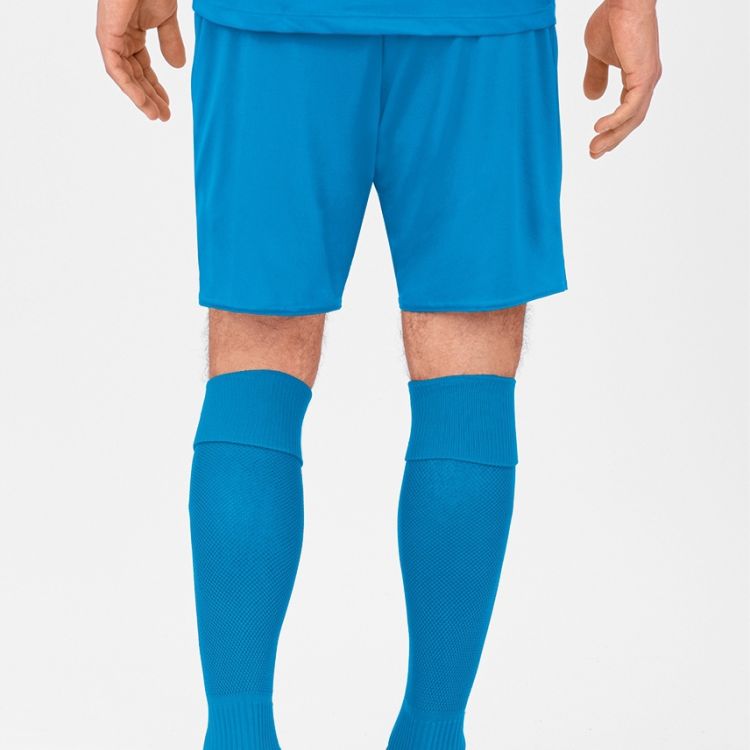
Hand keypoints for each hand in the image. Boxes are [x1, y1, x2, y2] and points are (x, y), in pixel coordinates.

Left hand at [96, 0, 185, 120]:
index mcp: (130, 33)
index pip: (142, 67)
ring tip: (155, 115)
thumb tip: (177, 67)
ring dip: (140, 98)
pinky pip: (116, 68)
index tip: (167, 105)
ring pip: (124, 77)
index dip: (155, 88)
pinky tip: (143, 101)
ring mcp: (110, 36)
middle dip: (149, 97)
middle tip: (163, 116)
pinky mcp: (106, 35)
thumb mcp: (166, 18)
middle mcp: (118, 37)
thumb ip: (170, 42)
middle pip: (134, 75)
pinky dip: (129, 87)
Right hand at [584, 0, 661, 157]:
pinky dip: (615, 121)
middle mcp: (647, 80)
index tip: (596, 142)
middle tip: (594, 154)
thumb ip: (595, 76)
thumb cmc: (612, 20)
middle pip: (631, 120)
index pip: (627, 110)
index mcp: (638, 76)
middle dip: (612, 139)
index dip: (612, 128)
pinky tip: (598, 129)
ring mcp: (648, 79)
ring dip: (613, 136)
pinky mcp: (643, 76)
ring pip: (632, 118)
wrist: (624, 1)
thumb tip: (591, 97)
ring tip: (594, 148)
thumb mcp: (597, 55)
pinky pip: (630, 108)